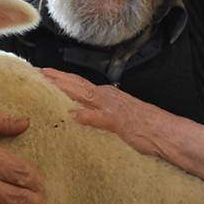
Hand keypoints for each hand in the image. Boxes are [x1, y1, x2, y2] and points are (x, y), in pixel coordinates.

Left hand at [41, 68, 169, 156]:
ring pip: (84, 94)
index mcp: (107, 95)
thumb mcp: (118, 116)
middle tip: (38, 72)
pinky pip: (100, 118)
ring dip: (65, 87)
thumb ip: (99, 113)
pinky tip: (74, 114)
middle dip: (57, 78)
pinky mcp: (118, 122)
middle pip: (77, 84)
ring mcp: (112, 107)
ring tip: (48, 82)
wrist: (166, 132)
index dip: (61, 78)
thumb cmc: (145, 126)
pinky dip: (87, 116)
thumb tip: (80, 112)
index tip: (45, 74)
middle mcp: (107, 96)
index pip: (79, 84)